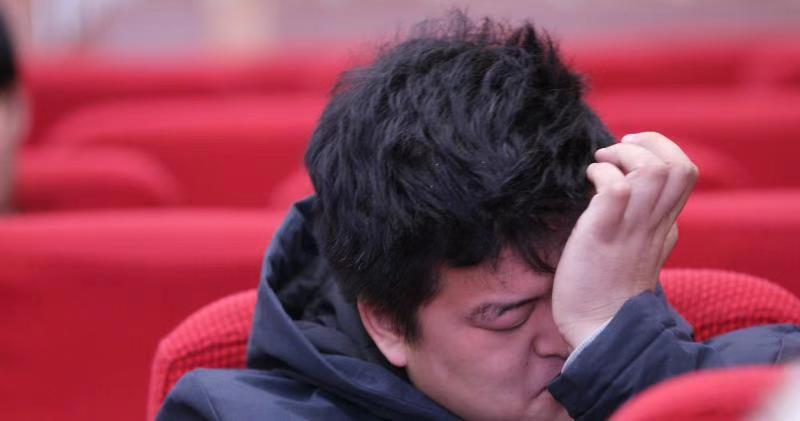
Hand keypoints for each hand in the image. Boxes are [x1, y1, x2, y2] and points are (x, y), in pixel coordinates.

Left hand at [552, 132, 697, 347]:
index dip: (660, 149)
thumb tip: (620, 186)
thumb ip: (640, 221)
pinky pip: (615, 187)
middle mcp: (656, 224)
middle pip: (678, 165)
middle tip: (616, 150)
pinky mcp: (604, 233)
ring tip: (600, 164)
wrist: (599, 330)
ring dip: (623, 156)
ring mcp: (632, 228)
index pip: (684, 172)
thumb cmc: (608, 291)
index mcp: (666, 227)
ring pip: (652, 170)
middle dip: (648, 143)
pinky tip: (586, 181)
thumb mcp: (637, 251)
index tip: (630, 151)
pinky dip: (600, 174)